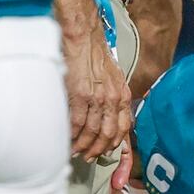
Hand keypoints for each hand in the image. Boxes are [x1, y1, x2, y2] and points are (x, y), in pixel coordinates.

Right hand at [62, 23, 132, 162]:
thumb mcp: (113, 78)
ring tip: (76, 151)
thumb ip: (113, 98)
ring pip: (92, 132)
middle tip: (88, 157)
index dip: (117, 146)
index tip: (108, 153)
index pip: (124, 128)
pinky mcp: (81, 95)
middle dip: (98, 150)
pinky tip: (68, 139)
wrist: (83, 37)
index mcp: (123, 95)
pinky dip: (73, 135)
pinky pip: (78, 122)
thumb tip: (107, 117)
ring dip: (83, 145)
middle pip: (108, 134)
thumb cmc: (94, 55)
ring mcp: (98, 98)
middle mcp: (113, 98)